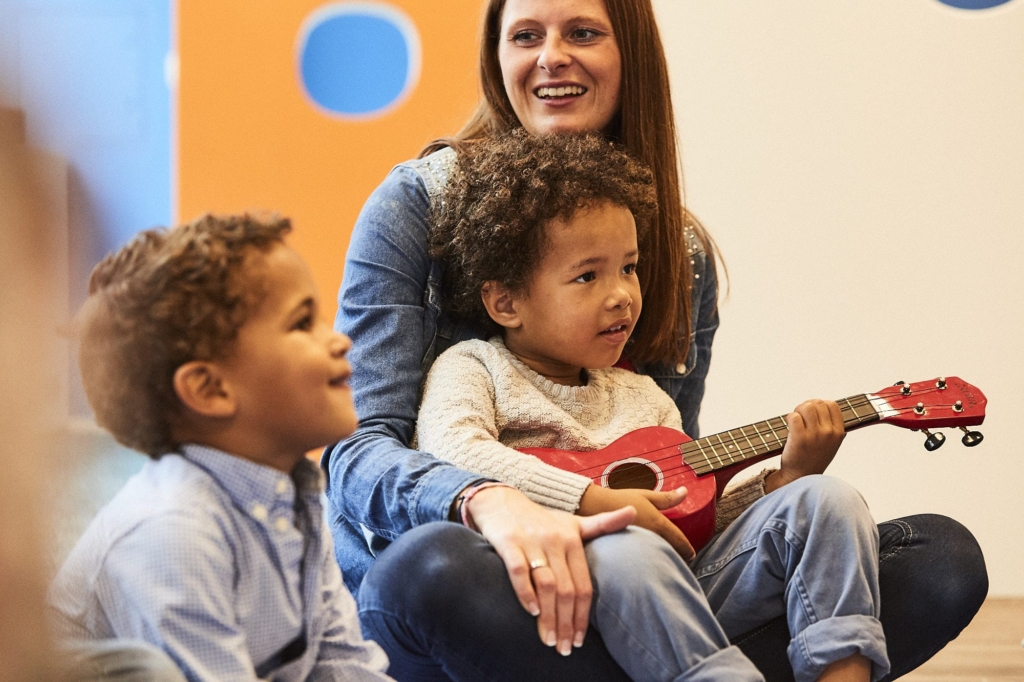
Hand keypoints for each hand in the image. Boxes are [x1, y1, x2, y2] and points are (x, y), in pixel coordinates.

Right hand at [465, 485, 635, 655]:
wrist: (501, 501)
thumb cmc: (540, 520)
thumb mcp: (573, 522)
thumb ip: (603, 524)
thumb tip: (633, 512)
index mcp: (573, 539)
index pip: (584, 585)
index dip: (583, 616)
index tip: (579, 640)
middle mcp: (555, 540)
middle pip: (567, 590)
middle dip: (566, 623)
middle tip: (563, 648)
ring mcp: (532, 541)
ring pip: (546, 584)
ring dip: (548, 617)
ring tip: (548, 640)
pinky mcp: (509, 542)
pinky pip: (519, 571)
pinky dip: (526, 593)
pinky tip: (531, 612)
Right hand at [576, 484, 693, 559]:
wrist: (592, 508)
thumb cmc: (619, 500)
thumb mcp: (645, 495)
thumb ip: (667, 497)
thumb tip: (685, 492)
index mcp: (658, 523)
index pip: (678, 540)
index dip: (687, 548)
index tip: (691, 554)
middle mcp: (651, 537)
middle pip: (669, 551)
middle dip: (675, 555)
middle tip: (679, 558)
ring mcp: (639, 546)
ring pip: (656, 557)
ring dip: (661, 559)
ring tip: (663, 561)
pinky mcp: (627, 553)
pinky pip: (642, 559)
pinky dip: (646, 561)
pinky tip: (643, 562)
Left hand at [766, 398, 845, 492]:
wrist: (800, 477)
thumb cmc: (813, 459)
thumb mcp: (831, 444)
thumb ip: (831, 426)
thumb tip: (824, 404)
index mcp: (839, 432)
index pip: (832, 405)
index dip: (819, 404)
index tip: (812, 412)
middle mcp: (828, 433)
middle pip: (817, 403)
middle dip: (806, 406)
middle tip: (800, 417)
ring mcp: (815, 435)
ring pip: (806, 407)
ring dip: (797, 411)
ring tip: (794, 421)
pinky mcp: (799, 438)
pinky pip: (794, 416)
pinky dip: (789, 418)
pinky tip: (789, 426)